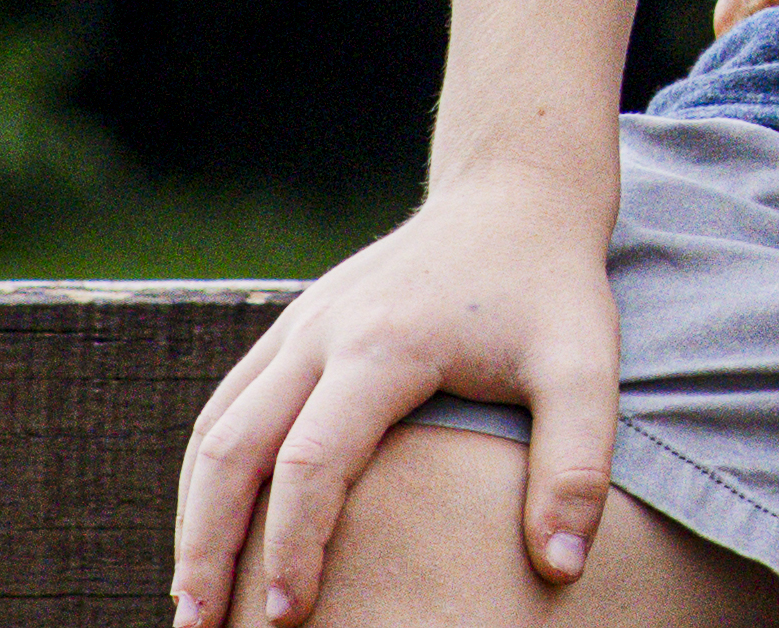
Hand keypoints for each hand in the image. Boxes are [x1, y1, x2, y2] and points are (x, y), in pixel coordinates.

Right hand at [168, 170, 620, 627]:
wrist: (517, 193)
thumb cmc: (554, 288)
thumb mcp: (587, 367)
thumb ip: (577, 465)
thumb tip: (563, 566)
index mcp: (385, 345)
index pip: (311, 461)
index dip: (292, 544)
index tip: (289, 617)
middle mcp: (324, 332)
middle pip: (233, 449)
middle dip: (208, 546)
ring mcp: (301, 324)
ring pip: (214, 428)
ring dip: (194, 516)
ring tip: (191, 600)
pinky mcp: (297, 326)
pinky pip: (228, 404)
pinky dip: (210, 473)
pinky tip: (212, 529)